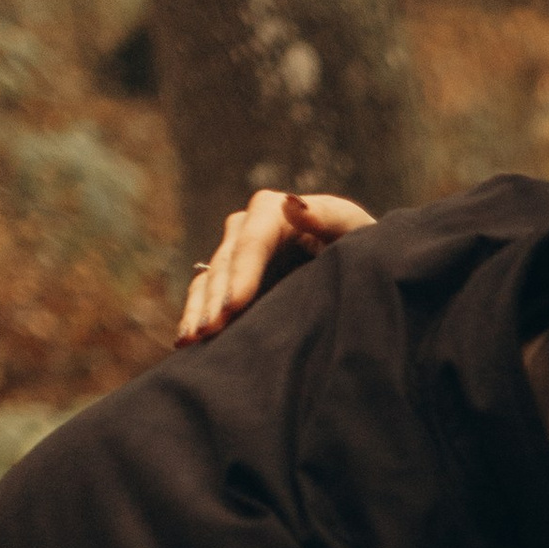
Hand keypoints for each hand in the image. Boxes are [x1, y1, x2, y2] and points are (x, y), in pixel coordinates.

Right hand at [176, 188, 375, 342]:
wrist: (359, 274)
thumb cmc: (363, 249)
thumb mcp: (355, 231)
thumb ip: (328, 218)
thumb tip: (292, 205)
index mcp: (277, 212)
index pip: (253, 240)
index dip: (242, 272)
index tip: (236, 306)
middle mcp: (249, 229)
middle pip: (226, 262)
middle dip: (217, 298)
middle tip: (211, 332)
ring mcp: (236, 256)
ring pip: (209, 279)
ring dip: (199, 310)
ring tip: (192, 341)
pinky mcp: (230, 281)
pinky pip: (203, 296)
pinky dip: (194, 316)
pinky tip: (185, 342)